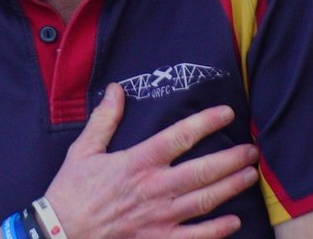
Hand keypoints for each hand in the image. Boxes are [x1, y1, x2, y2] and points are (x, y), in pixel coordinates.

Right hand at [44, 83, 259, 237]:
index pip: (180, 137)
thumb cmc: (72, 190)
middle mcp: (154, 188)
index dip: (206, 123)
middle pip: (202, 171)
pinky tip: (234, 221)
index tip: (227, 114)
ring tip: (249, 175)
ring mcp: (159, 217)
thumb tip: (116, 89)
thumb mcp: (84, 150)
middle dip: (231, 159)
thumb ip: (105, 119)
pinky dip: (217, 230)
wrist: (60, 233)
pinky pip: (194, 237)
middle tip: (252, 150)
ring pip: (204, 201)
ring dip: (231, 187)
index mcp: (137, 162)